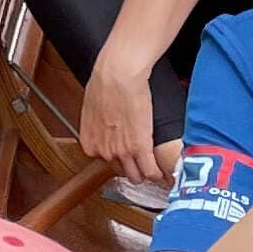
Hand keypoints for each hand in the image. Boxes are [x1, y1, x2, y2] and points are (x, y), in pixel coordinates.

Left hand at [80, 39, 171, 185]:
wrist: (117, 75)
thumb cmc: (103, 84)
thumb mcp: (92, 110)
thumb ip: (98, 127)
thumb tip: (106, 127)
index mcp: (90, 143)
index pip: (104, 163)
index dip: (117, 158)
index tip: (125, 156)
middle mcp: (104, 152)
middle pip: (120, 171)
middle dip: (130, 167)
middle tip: (140, 162)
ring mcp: (122, 152)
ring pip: (136, 176)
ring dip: (144, 174)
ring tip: (152, 169)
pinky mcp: (141, 147)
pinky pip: (150, 171)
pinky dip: (157, 174)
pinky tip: (162, 172)